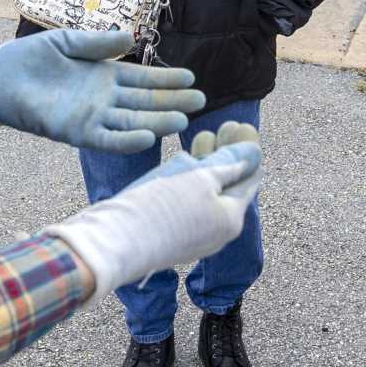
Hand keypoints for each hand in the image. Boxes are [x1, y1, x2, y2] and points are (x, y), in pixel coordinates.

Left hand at [0, 29, 205, 152]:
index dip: (166, 80)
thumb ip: (97, 43)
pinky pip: (105, 139)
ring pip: (131, 122)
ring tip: (183, 121)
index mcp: (103, 76)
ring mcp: (91, 116)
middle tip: (200, 101)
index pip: (142, 80)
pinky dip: (125, 140)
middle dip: (172, 102)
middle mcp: (103, 99)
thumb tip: (131, 38)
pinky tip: (147, 137)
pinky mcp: (74, 131)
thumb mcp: (67, 41)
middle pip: (144, 103)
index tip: (192, 78)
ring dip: (156, 122)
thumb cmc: (29, 58)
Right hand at [47, 123, 261, 296]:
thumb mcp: (200, 178)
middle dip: (227, 153)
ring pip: (206, 193)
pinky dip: (190, 181)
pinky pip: (188, 203)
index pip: (250, 179)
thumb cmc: (160, 207)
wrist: (113, 241)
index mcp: (231, 219)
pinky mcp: (171, 234)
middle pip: (229, 185)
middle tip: (223, 126)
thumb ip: (228, 165)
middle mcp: (217, 232)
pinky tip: (183, 162)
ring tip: (203, 137)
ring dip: (207, 164)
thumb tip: (253, 155)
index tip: (240, 125)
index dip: (247, 149)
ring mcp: (193, 235)